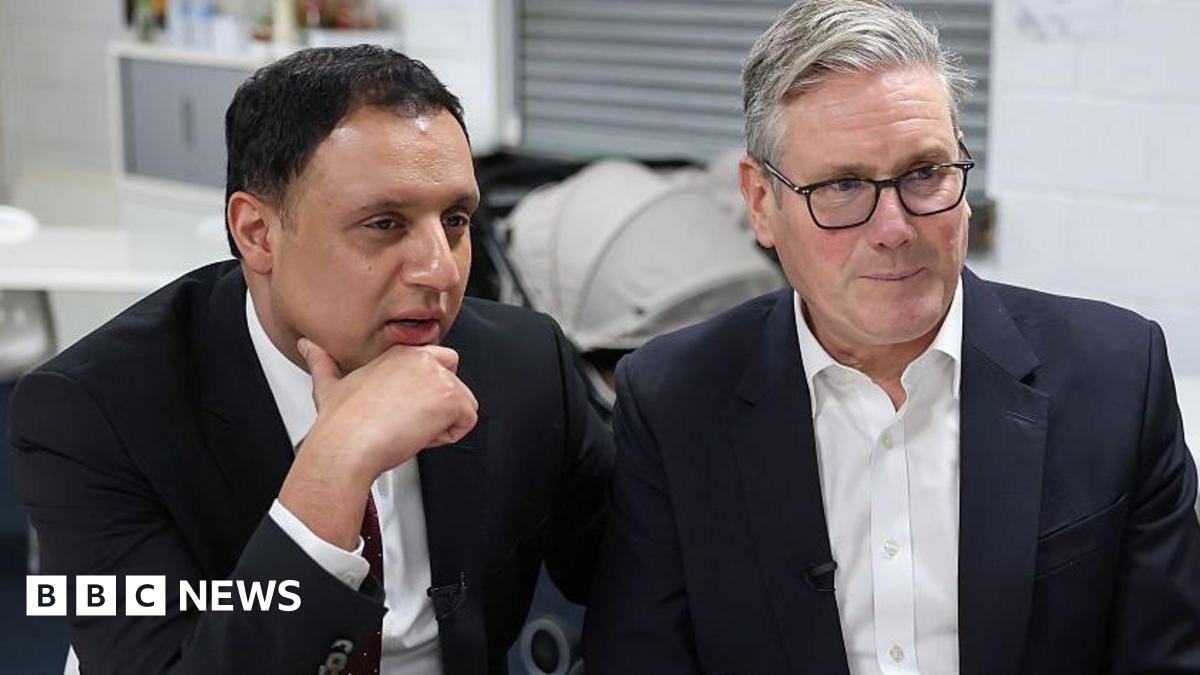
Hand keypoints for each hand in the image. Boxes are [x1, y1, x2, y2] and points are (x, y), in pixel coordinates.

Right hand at [298, 337, 478, 481]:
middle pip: (455, 382)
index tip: (404, 408)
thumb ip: (321, 362)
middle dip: (440, 405)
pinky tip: (418, 436)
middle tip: (409, 421)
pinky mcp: (451, 399)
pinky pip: (467, 421)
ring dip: (441, 424)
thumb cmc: (339, 422)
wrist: (346, 445)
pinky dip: (447, 437)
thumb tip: (307, 347)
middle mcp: (421, 359)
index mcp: (400, 353)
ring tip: (408, 430)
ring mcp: (438, 378)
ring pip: (463, 404)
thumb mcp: (328, 384)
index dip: (424, 392)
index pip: (437, 364)